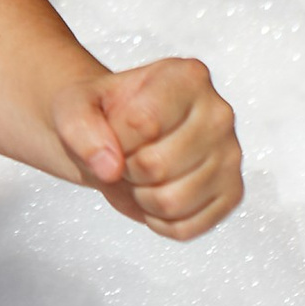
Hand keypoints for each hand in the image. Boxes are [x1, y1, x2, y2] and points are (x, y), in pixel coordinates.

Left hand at [52, 57, 242, 239]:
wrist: (115, 137)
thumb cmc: (100, 114)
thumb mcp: (73, 108)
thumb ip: (80, 128)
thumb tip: (110, 167)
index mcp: (188, 77)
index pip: (143, 123)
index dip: (113, 138)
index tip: (112, 128)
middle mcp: (219, 113)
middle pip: (157, 166)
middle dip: (126, 169)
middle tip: (125, 155)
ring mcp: (230, 156)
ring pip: (173, 202)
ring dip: (141, 196)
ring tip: (140, 173)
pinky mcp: (231, 194)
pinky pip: (187, 228)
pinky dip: (158, 220)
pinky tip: (154, 194)